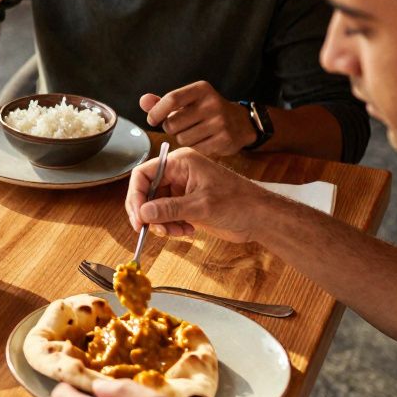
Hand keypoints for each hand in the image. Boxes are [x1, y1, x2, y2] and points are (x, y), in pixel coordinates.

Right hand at [124, 148, 271, 242]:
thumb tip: (143, 213)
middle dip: (149, 214)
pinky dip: (171, 227)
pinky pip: (167, 216)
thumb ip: (169, 209)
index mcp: (180, 163)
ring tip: (177, 232)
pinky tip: (186, 231)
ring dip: (161, 223)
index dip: (136, 196)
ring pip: (155, 207)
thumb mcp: (201, 206)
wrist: (260, 217)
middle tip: (154, 230)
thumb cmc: (239, 203)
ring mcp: (182, 190)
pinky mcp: (187, 204)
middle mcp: (178, 174)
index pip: (144, 174)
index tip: (138, 218)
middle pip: (147, 192)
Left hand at [139, 81, 255, 156]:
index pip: (172, 99)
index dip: (157, 112)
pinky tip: (204, 140)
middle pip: (173, 124)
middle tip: (180, 126)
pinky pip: (196, 149)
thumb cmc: (206, 111)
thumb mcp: (187, 101)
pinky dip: (195, 147)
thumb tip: (143, 101)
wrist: (240, 122)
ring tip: (193, 132)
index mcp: (201, 89)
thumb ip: (163, 102)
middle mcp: (212, 104)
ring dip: (182, 139)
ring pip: (182, 139)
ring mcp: (220, 122)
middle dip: (170, 128)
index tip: (152, 119)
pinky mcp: (225, 139)